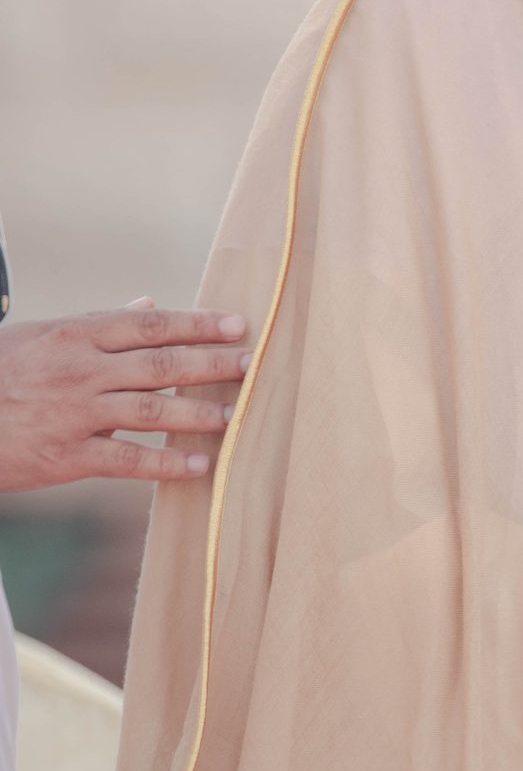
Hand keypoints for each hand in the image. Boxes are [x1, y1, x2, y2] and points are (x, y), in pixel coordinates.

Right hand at [0, 302, 249, 491]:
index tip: (235, 324)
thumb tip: (149, 305)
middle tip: (249, 363)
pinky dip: (167, 463)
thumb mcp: (44, 336)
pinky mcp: (68, 457)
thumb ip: (100, 323)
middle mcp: (80, 371)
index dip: (197, 324)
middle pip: (159, 364)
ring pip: (151, 410)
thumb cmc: (1, 372)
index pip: (150, 325)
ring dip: (198, 413)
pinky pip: (128, 459)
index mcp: (76, 336)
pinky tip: (200, 465)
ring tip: (234, 415)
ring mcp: (75, 414)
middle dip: (210, 363)